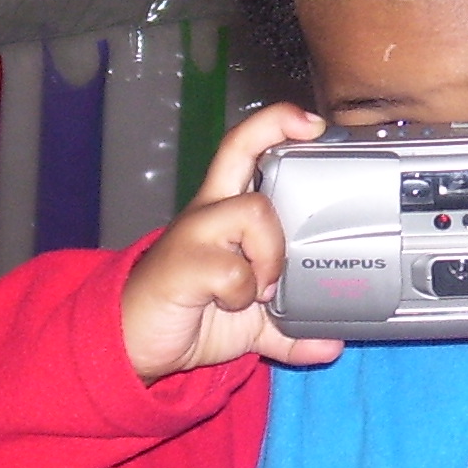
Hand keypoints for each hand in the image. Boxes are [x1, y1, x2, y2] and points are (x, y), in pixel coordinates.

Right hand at [119, 102, 343, 381]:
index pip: (245, 149)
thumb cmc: (192, 315)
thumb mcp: (252, 322)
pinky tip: (232, 304)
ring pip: (254, 212)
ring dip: (270, 256)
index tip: (313, 124)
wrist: (135, 344)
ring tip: (262, 289)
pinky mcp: (183, 264)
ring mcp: (194, 234)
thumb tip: (332, 343)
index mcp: (225, 213)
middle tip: (304, 176)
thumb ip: (292, 327)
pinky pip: (234, 271)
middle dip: (278, 150)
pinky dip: (244, 294)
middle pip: (239, 150)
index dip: (276, 125)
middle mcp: (209, 212)